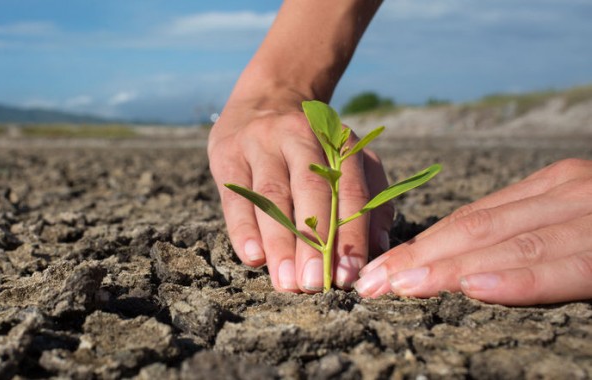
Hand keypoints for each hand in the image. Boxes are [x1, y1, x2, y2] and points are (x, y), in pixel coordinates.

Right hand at [208, 98, 392, 291]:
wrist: (264, 100)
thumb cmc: (312, 147)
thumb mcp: (347, 159)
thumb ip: (370, 198)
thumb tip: (379, 247)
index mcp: (335, 140)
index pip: (348, 190)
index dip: (349, 235)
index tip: (348, 276)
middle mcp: (298, 136)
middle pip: (309, 192)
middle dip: (313, 243)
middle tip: (314, 284)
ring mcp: (259, 143)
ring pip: (271, 197)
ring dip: (280, 244)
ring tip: (286, 282)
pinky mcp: (227, 155)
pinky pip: (236, 196)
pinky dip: (244, 229)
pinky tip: (253, 257)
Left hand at [355, 158, 591, 304]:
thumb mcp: (568, 217)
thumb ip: (522, 229)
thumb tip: (460, 262)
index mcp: (548, 186)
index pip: (470, 218)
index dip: (419, 246)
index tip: (376, 269)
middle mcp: (563, 194)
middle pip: (476, 229)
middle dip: (416, 258)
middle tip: (370, 284)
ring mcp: (589, 217)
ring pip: (507, 245)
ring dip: (447, 268)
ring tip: (399, 286)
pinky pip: (562, 267)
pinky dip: (516, 279)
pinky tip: (473, 289)